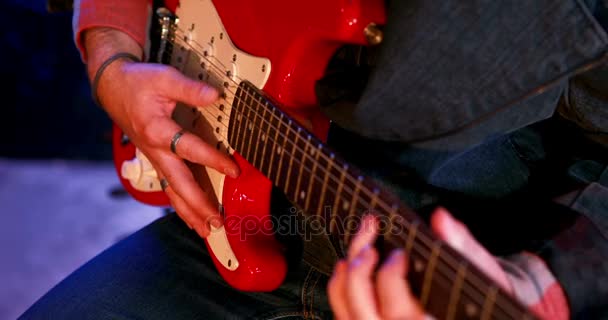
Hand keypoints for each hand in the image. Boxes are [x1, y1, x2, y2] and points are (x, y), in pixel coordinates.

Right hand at [87, 29, 239, 237]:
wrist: (111, 86)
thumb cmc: (137, 82)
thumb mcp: (163, 78)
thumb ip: (190, 89)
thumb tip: (215, 95)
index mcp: (157, 130)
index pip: (190, 149)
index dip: (213, 160)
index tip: (234, 170)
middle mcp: (155, 150)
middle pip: (178, 184)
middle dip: (198, 205)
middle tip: (216, 222)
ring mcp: (154, 158)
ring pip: (172, 191)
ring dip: (189, 212)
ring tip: (206, 230)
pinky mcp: (155, 160)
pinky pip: (168, 187)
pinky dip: (180, 204)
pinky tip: (190, 216)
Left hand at [327, 207, 513, 319]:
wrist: (479, 315)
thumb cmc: (477, 298)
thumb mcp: (479, 274)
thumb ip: (461, 246)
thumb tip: (441, 218)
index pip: (398, 311)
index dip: (391, 279)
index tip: (398, 254)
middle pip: (363, 311)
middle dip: (359, 274)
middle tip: (369, 245)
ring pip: (348, 313)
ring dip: (345, 278)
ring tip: (358, 250)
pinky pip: (345, 315)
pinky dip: (340, 290)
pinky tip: (348, 266)